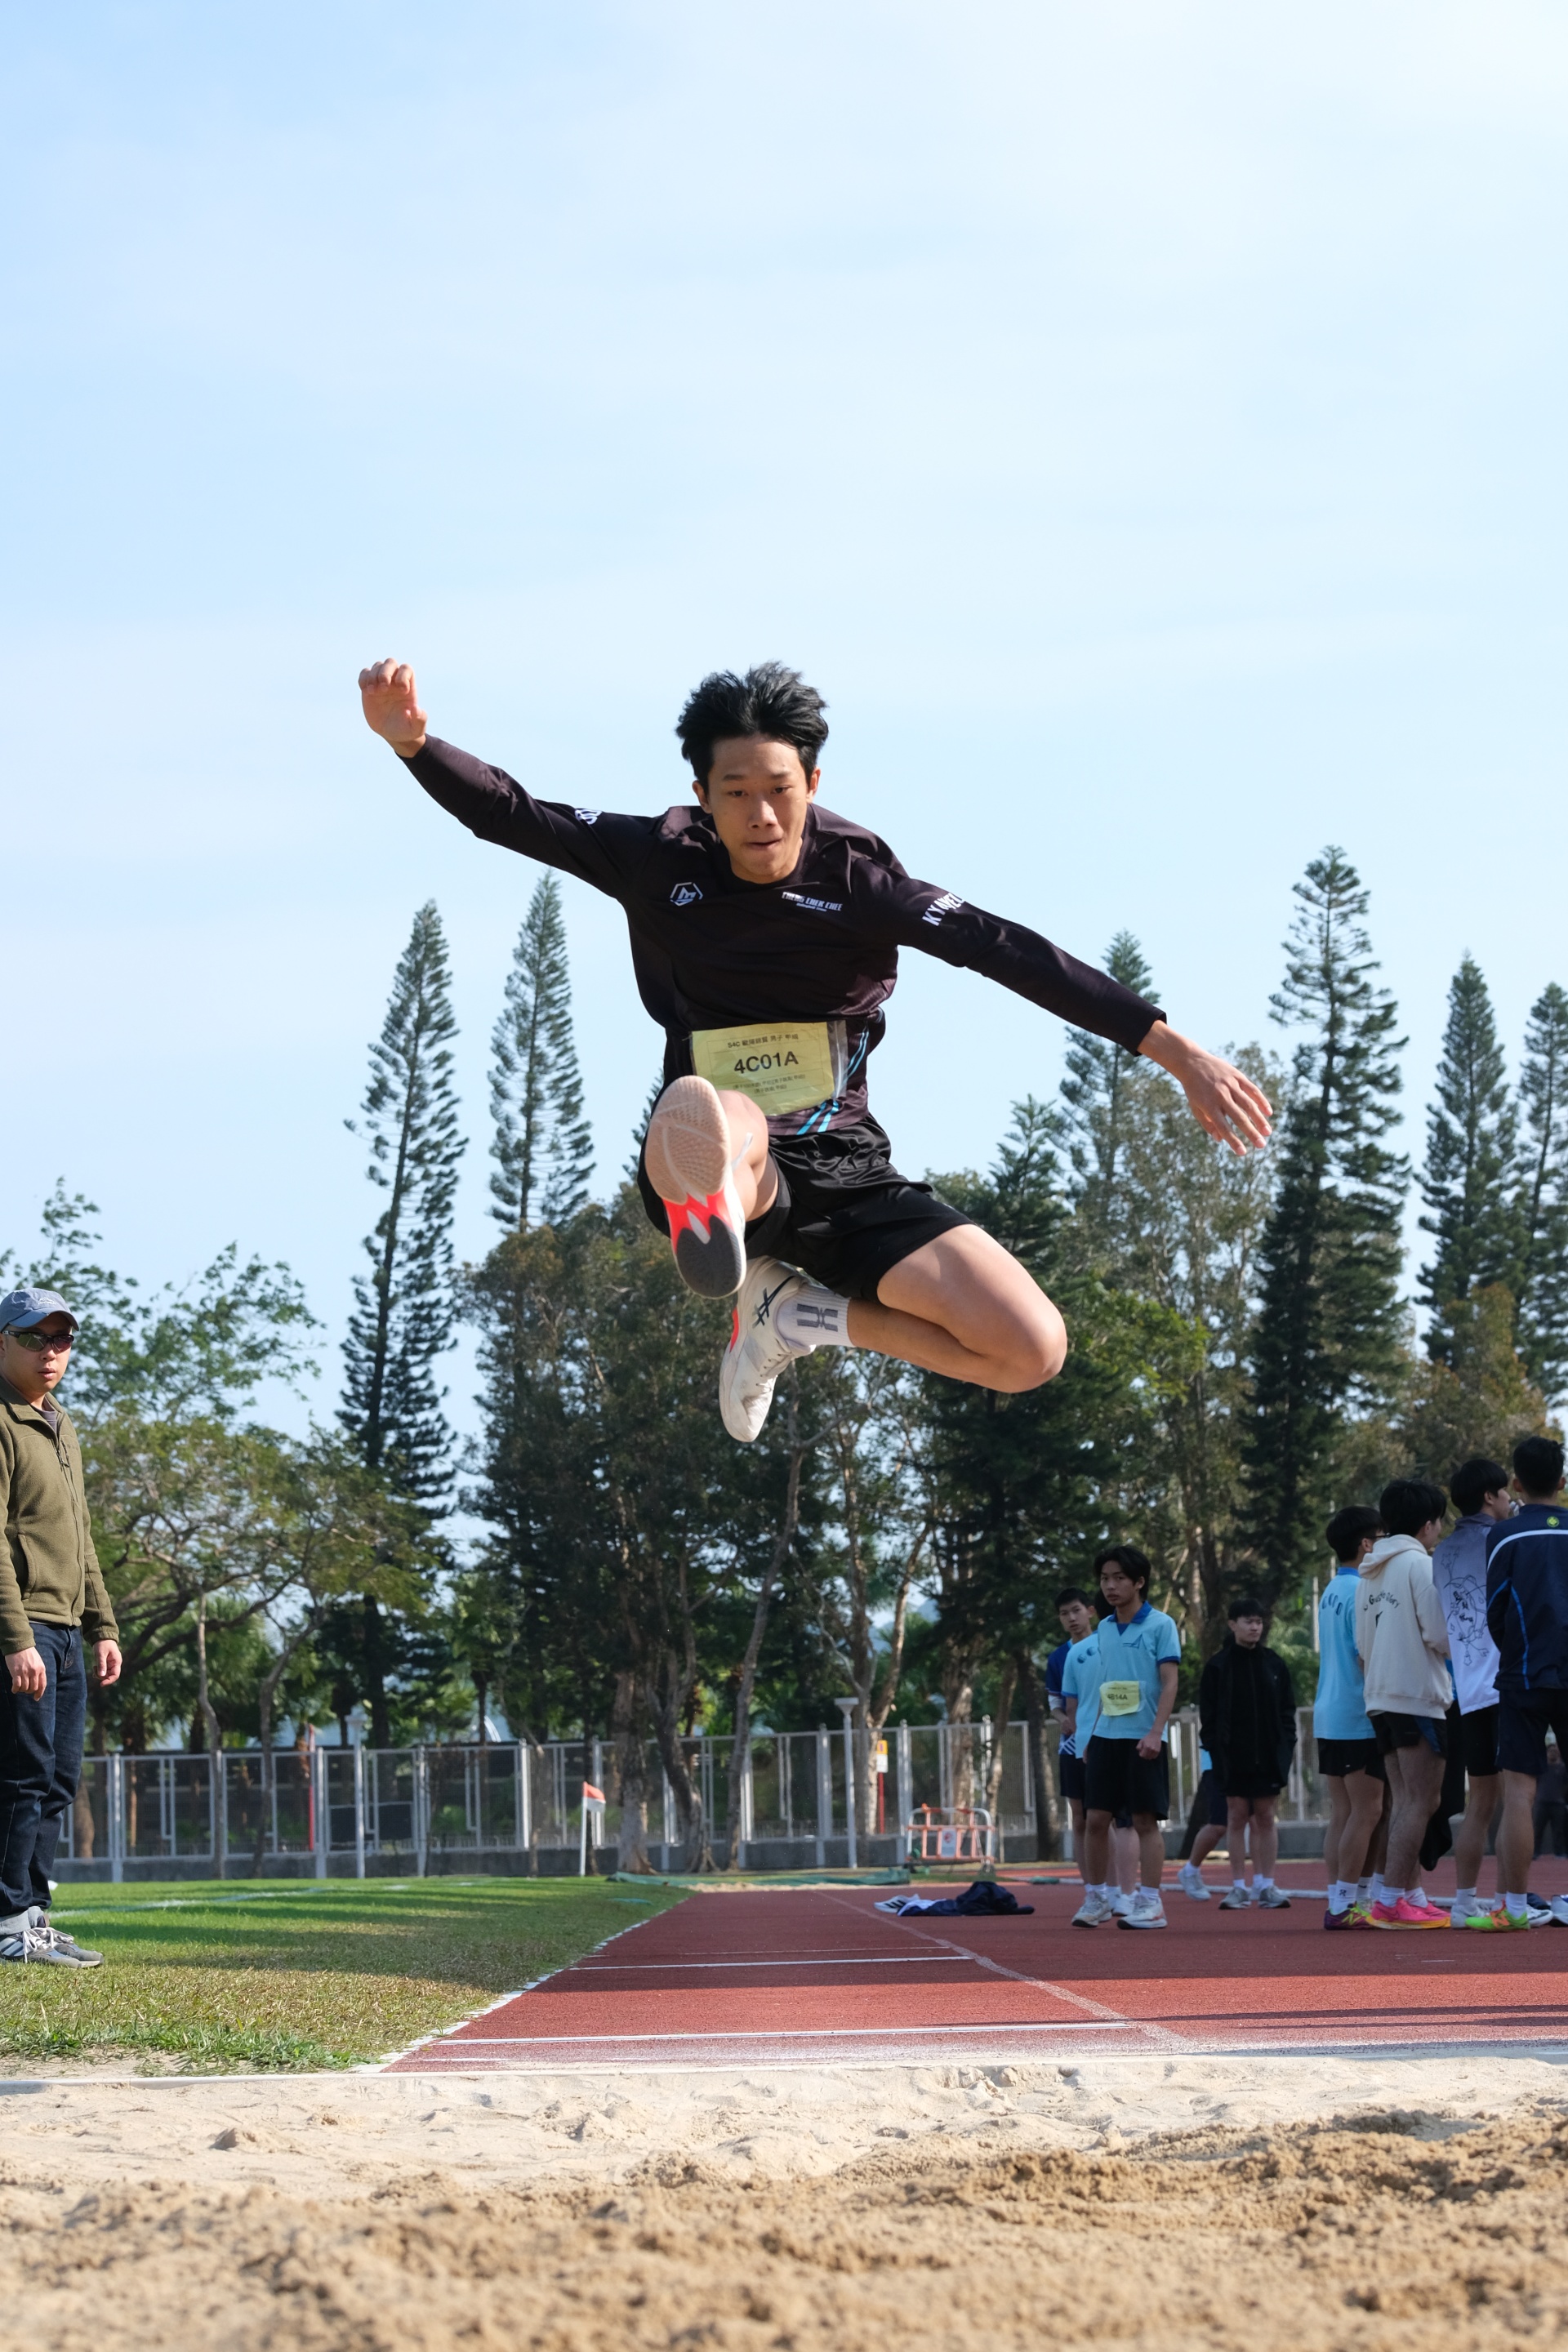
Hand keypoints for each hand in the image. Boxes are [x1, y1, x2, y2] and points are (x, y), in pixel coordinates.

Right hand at [6, 1647, 45, 1698]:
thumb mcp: (38, 1661)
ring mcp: (25, 1672)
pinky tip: (14, 1689)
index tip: (36, 1698)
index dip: (40, 1693)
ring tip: (19, 1687)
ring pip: (25, 1688)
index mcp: (41, 1669)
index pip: (43, 1684)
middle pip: (33, 1688)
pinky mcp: (16, 1672)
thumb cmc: (28, 1653)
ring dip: (22, 1690)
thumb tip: (37, 1684)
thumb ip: (38, 1671)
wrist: (19, 1645)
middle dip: (29, 1691)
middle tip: (25, 1689)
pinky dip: (15, 1689)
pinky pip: (17, 1685)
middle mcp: (34, 1671)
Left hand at [94, 1640, 121, 1688]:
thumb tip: (102, 1675)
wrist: (102, 1636)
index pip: (115, 1675)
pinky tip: (95, 1668)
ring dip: (99, 1674)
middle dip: (101, 1676)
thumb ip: (102, 1664)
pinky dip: (99, 1672)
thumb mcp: (101, 1654)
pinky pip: (104, 1671)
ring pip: (106, 1674)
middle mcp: (115, 1664)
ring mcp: (111, 1664)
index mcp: (117, 1662)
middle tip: (94, 1670)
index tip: (101, 1684)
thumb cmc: (102, 1644)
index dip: (109, 1681)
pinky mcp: (107, 1663)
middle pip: (110, 1676)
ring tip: (94, 1667)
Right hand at [358, 658, 427, 756]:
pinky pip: (365, 673)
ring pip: (377, 666)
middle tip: (384, 688)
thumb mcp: (416, 729)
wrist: (391, 733)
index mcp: (408, 687)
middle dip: (386, 672)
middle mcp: (394, 681)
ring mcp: (381, 682)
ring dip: (373, 676)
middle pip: (390, 663)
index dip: (403, 676)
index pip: (406, 669)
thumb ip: (420, 720)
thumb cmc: (406, 730)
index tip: (402, 691)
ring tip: (373, 692)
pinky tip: (366, 690)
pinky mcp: (369, 687)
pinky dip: (363, 678)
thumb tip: (416, 709)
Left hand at [1137, 1730, 1162, 1759]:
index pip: (1142, 1755)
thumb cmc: (1147, 1738)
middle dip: (1144, 1755)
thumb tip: (1139, 1752)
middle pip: (1146, 1757)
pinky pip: (1154, 1757)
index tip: (1141, 1751)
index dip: (1141, 1754)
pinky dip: (1152, 1756)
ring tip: (1148, 1752)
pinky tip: (1151, 1752)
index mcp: (1146, 1746)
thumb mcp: (1141, 1741)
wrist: (1155, 1735)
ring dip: (1148, 1756)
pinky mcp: (1158, 1751)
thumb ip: (1138, 1747)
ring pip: (1150, 1758)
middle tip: (1145, 1752)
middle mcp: (1151, 1749)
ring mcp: (1155, 1750)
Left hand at [1139, 1023, 1272, 1155]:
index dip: (1233, 1141)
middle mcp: (1221, 1095)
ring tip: (1268, 1132)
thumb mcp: (1196, 1107)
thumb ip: (1208, 1124)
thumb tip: (1220, 1139)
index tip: (1243, 1153)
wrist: (1192, 1063)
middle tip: (1261, 1145)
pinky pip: (1252, 1090)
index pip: (1223, 1127)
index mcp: (1209, 1105)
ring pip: (1249, 1104)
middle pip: (1239, 1117)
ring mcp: (1230, 1085)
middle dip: (1251, 1133)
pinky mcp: (1237, 1076)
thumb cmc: (1194, 1089)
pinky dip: (1261, 1101)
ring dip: (1260, 1119)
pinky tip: (1268, 1113)